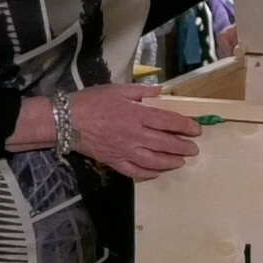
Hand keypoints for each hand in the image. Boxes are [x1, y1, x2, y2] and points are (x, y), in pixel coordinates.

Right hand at [68, 84, 202, 180]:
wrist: (66, 121)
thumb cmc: (92, 101)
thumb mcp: (117, 89)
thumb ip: (141, 91)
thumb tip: (160, 91)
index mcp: (137, 115)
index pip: (168, 121)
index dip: (185, 126)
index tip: (196, 130)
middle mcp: (135, 135)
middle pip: (165, 143)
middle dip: (183, 147)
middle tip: (194, 149)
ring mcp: (125, 151)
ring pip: (154, 161)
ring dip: (171, 162)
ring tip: (181, 162)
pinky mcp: (114, 162)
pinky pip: (135, 171)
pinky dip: (148, 173)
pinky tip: (156, 172)